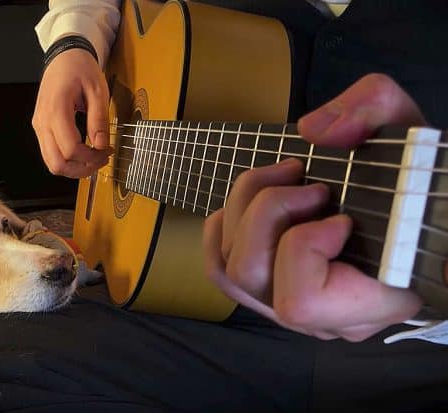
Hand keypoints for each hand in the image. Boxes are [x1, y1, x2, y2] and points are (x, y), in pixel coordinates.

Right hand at [32, 49, 113, 177]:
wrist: (64, 57)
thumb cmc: (80, 68)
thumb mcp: (97, 90)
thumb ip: (98, 118)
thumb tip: (101, 145)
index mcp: (56, 109)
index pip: (70, 149)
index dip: (90, 157)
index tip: (107, 151)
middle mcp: (42, 121)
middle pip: (56, 163)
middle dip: (81, 169)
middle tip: (101, 161)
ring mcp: (39, 126)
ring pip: (52, 163)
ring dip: (74, 168)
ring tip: (94, 158)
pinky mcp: (41, 128)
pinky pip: (50, 154)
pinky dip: (67, 160)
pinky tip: (83, 152)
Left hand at [202, 73, 425, 340]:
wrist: (421, 213)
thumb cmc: (419, 187)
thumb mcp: (411, 136)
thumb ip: (375, 111)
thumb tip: (314, 131)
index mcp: (374, 300)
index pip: (303, 301)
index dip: (305, 248)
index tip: (341, 216)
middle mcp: (328, 318)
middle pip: (253, 277)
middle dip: (268, 212)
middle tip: (311, 185)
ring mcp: (296, 310)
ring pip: (230, 272)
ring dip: (246, 211)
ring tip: (284, 179)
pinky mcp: (274, 292)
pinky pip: (221, 270)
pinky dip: (224, 229)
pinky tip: (251, 200)